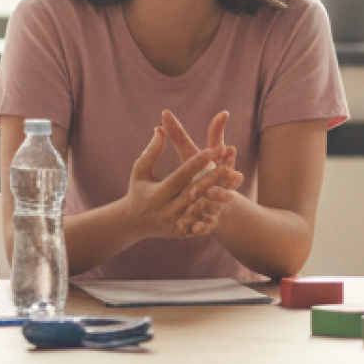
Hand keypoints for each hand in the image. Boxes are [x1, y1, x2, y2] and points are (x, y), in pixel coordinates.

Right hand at [125, 117, 237, 241]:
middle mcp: (164, 212)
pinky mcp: (178, 235)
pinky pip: (196, 228)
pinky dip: (208, 219)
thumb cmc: (138, 190)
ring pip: (197, 212)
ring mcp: (172, 225)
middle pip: (192, 194)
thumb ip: (151, 151)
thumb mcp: (140, 171)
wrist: (133, 222)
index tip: (211, 151)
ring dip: (214, 201)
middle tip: (228, 165)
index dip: (195, 164)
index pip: (179, 178)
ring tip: (230, 188)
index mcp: (155, 195)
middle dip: (210, 179)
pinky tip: (222, 210)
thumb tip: (160, 129)